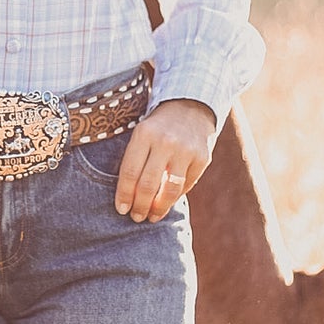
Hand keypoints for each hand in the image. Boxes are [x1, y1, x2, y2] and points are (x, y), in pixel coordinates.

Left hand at [115, 98, 215, 222]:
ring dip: (158, 209)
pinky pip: (186, 186)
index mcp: (144, 134)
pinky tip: (167, 203)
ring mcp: (185, 150)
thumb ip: (135, 160)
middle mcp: (165, 142)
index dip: (124, 195)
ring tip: (152, 217)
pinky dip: (174, 197)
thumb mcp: (142, 134)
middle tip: (136, 217)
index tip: (121, 209)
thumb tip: (128, 198)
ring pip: (169, 190)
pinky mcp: (202, 158)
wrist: (190, 106)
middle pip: (148, 185)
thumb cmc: (158, 126)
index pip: (129, 172)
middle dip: (140, 206)